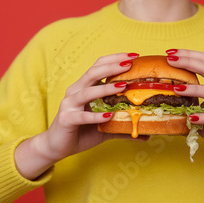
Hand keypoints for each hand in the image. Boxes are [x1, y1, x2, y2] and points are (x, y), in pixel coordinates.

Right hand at [15, 52, 145, 179]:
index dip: (115, 59)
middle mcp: (76, 91)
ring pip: (88, 92)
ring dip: (105, 88)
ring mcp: (69, 105)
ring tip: (122, 86)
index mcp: (84, 88)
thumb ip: (124, 128)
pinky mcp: (66, 119)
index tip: (134, 56)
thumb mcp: (106, 128)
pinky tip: (109, 116)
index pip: (99, 66)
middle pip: (93, 73)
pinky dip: (95, 116)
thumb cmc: (81, 132)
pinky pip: (82, 116)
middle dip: (112, 67)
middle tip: (130, 63)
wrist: (57, 147)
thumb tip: (147, 135)